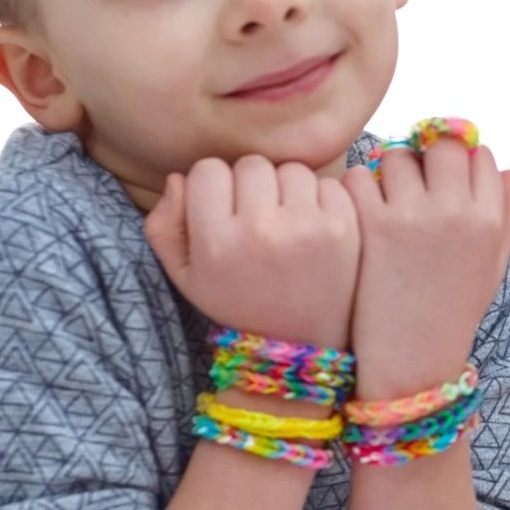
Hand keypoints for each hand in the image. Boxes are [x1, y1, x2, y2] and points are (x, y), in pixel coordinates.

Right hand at [146, 156, 360, 347]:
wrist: (300, 345)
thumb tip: (177, 178)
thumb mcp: (185, 277)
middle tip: (256, 216)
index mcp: (218, 241)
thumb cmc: (237, 304)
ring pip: (291, 168)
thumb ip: (164, 226)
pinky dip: (321, 199)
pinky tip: (313, 227)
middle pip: (251, 164)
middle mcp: (262, 229)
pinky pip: (330, 183)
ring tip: (285, 221)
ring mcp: (308, 226)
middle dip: (250, 185)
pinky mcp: (345, 228)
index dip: (213, 186)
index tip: (222, 210)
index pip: (207, 170)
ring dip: (286, 188)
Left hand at [343, 137, 509, 396]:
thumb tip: (507, 169)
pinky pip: (358, 178)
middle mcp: (455, 210)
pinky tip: (359, 212)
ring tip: (383, 198)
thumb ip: (505, 217)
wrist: (412, 362)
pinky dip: (356, 189)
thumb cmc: (452, 315)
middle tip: (411, 178)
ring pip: (395, 156)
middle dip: (425, 156)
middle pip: (440, 144)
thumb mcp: (492, 268)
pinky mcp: (371, 225)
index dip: (459, 160)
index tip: (443, 176)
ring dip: (387, 171)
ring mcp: (412, 215)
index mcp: (488, 219)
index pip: (478, 155)